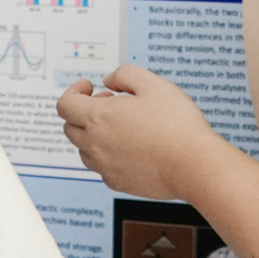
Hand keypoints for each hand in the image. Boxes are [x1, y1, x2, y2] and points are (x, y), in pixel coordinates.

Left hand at [56, 64, 226, 199]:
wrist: (194, 165)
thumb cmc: (176, 124)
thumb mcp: (152, 83)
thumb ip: (124, 74)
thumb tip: (108, 81)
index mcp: (98, 118)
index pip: (65, 105)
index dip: (74, 91)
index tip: (89, 87)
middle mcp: (95, 145)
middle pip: (70, 127)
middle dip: (84, 111)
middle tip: (110, 103)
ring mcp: (104, 167)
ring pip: (84, 149)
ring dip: (95, 135)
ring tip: (123, 126)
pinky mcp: (117, 183)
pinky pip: (102, 168)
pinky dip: (108, 155)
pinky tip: (131, 148)